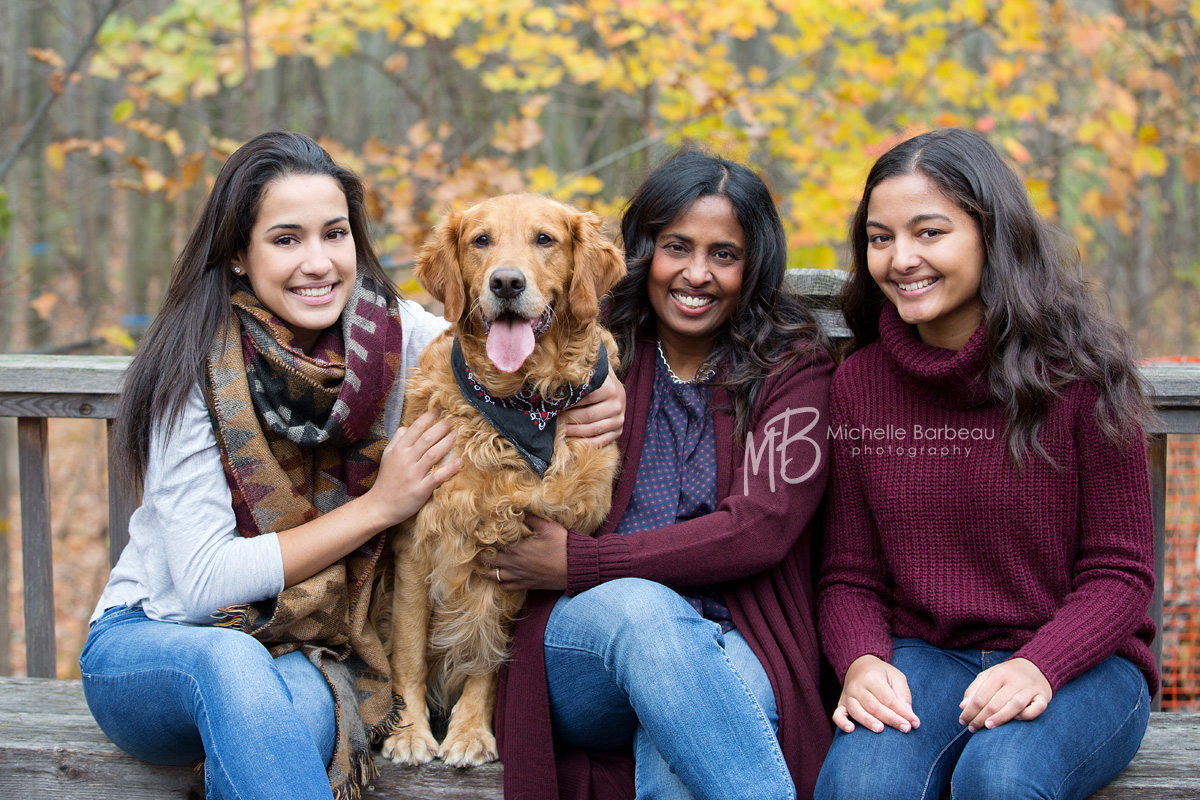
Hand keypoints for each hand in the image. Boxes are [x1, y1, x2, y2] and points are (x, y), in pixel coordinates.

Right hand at [368, 410, 460, 527]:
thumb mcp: (387, 456)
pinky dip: (449, 469)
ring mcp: (413, 475)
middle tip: (453, 420)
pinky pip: (437, 477)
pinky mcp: (420, 490)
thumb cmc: (386, 480)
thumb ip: (397, 440)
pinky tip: (459, 462)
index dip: (427, 419)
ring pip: (433, 454)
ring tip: (458, 434)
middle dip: (441, 427)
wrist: (380, 506)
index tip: (438, 411)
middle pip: (426, 439)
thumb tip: (407, 427)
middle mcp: (406, 460)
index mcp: (399, 450)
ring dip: (447, 443)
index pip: (415, 429)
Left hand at [478, 514, 567, 590]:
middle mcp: (513, 565)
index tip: (476, 537)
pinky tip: (499, 580)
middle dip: (480, 557)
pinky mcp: (527, 585)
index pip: (493, 545)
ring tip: (478, 569)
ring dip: (485, 573)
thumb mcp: (547, 526)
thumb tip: (519, 506)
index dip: (483, 541)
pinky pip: (507, 587)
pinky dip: (500, 584)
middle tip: (473, 553)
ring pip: (495, 577)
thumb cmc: (562, 545)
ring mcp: (519, 577)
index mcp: (516, 549)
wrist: (574, 567)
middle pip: (489, 562)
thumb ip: (531, 516)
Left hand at [560, 371, 624, 446]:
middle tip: (555, 419)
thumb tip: (560, 378)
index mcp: (611, 389)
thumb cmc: (599, 382)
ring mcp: (619, 420)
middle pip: (588, 415)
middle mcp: (617, 405)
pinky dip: (585, 443)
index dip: (570, 403)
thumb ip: (581, 376)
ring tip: (561, 429)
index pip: (586, 398)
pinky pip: (600, 441)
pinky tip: (573, 441)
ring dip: (574, 431)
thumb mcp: (593, 375)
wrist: (616, 390)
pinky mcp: (618, 431)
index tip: (556, 405)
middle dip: (569, 418)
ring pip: (593, 429)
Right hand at [833, 654, 920, 733]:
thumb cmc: (881, 674)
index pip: (888, 698)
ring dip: (868, 722)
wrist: (859, 666)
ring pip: (857, 711)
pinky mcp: (841, 704)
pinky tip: (851, 730)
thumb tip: (908, 714)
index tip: (914, 723)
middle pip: (873, 706)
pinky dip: (842, 723)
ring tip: (880, 730)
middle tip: (905, 729)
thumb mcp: (895, 677)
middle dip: (891, 719)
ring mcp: (848, 695)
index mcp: (872, 677)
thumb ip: (902, 694)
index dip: (902, 712)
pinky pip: (838, 715)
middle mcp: (858, 686)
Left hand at [958, 657, 1051, 731]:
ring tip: (988, 727)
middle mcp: (1015, 680)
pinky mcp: (1044, 696)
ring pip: (1015, 706)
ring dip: (1000, 718)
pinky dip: (1026, 715)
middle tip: (972, 728)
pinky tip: (1017, 719)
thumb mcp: (989, 676)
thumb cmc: (1007, 675)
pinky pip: (1037, 708)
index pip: (981, 696)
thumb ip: (975, 690)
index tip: (962, 721)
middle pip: (995, 703)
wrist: (1036, 666)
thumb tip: (963, 706)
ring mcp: (1031, 688)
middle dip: (981, 718)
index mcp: (999, 674)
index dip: (970, 710)